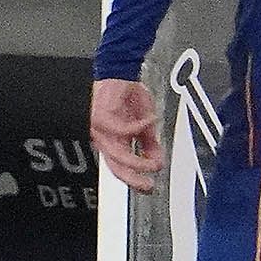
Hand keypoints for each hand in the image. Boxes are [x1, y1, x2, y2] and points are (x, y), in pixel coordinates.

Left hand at [90, 76, 164, 195]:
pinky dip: (141, 127)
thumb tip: (159, 162)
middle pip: (115, 166)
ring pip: (116, 153)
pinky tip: (151, 121)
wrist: (120, 73)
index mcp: (114, 142)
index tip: (148, 187)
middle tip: (149, 185)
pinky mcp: (101, 115)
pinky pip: (122, 129)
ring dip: (139, 161)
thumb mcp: (144, 125)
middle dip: (133, 179)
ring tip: (155, 162)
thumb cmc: (127, 96)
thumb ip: (150, 144)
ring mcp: (101, 128)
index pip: (119, 168)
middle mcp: (104, 138)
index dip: (133, 180)